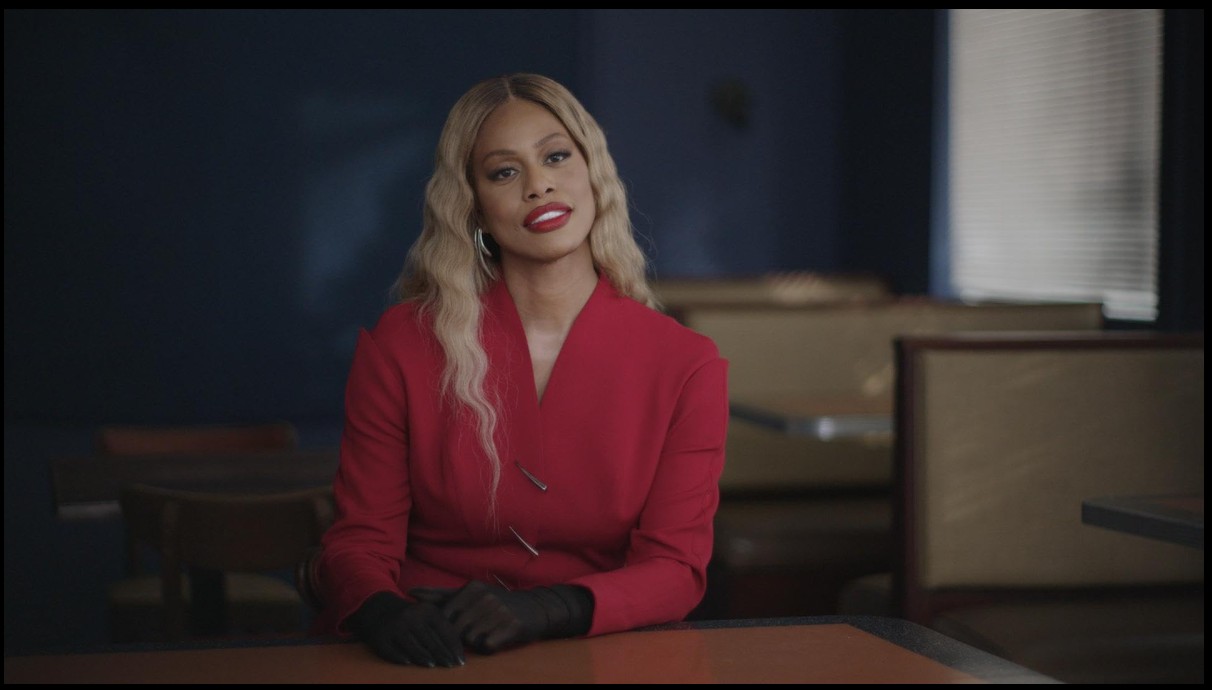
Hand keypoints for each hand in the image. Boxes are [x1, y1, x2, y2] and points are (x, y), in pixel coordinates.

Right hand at [348, 591, 463, 666]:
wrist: (381, 610)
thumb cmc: (413, 618)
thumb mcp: (429, 616)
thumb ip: (443, 629)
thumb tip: (459, 652)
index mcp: (427, 610)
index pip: (445, 630)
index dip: (454, 647)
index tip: (461, 660)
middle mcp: (411, 617)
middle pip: (430, 640)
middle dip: (443, 655)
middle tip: (451, 665)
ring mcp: (395, 627)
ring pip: (412, 646)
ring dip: (424, 657)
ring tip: (433, 665)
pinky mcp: (380, 637)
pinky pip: (392, 651)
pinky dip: (400, 657)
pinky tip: (409, 663)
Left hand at [410, 580, 591, 654]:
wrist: (535, 608)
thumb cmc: (496, 602)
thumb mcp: (470, 593)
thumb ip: (440, 594)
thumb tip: (411, 593)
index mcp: (471, 588)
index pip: (444, 615)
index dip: (448, 626)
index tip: (458, 626)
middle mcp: (484, 597)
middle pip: (456, 630)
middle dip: (463, 635)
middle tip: (477, 629)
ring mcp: (498, 611)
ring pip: (471, 640)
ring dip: (477, 641)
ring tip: (489, 631)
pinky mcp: (511, 627)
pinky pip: (487, 646)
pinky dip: (490, 647)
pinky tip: (497, 637)